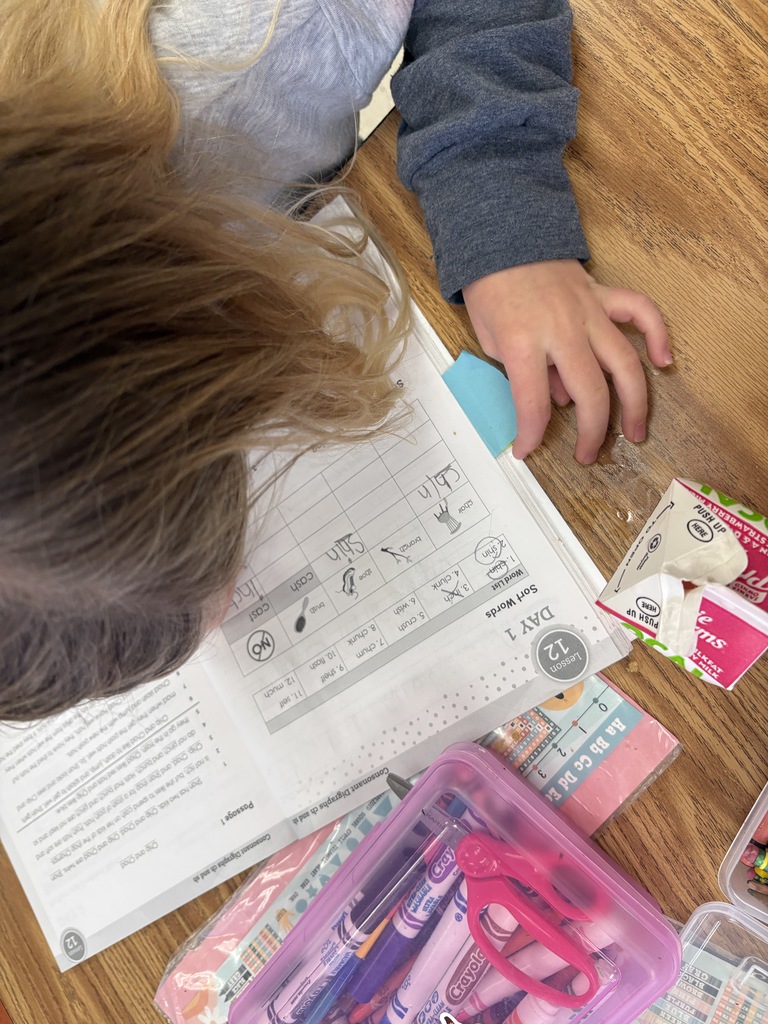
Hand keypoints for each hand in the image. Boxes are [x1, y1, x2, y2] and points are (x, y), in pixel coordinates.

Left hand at [462, 260, 672, 463]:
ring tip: (634, 432)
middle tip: (589, 455)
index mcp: (523, 342)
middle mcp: (562, 330)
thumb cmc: (490, 290)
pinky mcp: (603, 294)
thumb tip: (560, 398)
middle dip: (592, 431)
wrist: (502, 235)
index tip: (527, 451)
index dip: (532, 434)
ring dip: (634, 402)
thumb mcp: (491, 339)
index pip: (533, 403)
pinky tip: (663, 361)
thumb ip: (524, 370)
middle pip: (590, 391)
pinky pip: (640, 312)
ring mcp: (588, 311)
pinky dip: (657, 335)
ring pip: (624, 362)